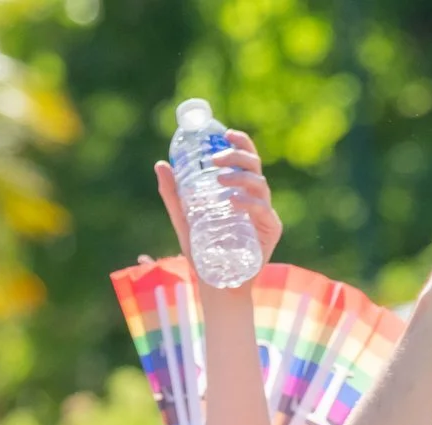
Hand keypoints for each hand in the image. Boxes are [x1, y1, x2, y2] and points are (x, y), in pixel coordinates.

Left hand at [154, 130, 283, 271]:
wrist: (215, 285)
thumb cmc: (203, 252)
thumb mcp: (184, 219)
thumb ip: (173, 195)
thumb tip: (160, 164)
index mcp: (240, 190)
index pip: (245, 159)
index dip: (240, 142)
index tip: (225, 133)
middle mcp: (256, 198)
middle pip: (254, 166)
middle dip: (237, 156)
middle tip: (216, 160)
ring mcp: (265, 213)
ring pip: (260, 185)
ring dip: (240, 178)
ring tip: (220, 179)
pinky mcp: (271, 230)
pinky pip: (263, 210)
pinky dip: (249, 203)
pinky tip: (234, 201)